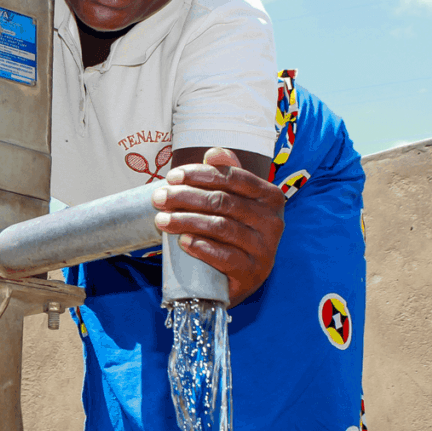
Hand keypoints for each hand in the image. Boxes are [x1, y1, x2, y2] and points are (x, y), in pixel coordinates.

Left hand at [152, 147, 284, 306]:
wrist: (242, 277)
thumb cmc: (234, 231)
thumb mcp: (235, 200)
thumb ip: (227, 174)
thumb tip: (213, 154)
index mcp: (270, 196)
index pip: (232, 177)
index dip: (199, 174)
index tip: (172, 177)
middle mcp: (272, 221)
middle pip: (223, 201)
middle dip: (185, 197)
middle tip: (159, 198)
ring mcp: (265, 248)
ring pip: (221, 227)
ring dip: (186, 221)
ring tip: (162, 220)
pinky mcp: (253, 272)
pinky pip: (226, 257)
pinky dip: (202, 247)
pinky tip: (183, 241)